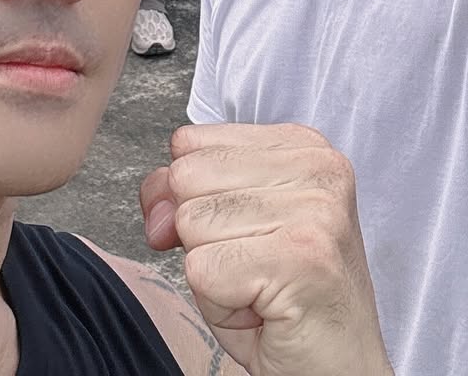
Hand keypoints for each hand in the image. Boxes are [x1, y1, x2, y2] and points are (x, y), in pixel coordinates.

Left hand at [140, 124, 391, 375]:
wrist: (337, 374)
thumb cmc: (281, 301)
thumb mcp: (223, 226)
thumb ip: (179, 194)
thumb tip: (158, 213)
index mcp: (301, 146)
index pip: (187, 142)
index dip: (188, 196)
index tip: (238, 234)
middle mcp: (317, 168)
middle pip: (184, 176)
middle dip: (198, 234)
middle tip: (252, 268)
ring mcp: (315, 211)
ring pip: (190, 222)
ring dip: (211, 271)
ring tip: (260, 287)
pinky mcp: (302, 258)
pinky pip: (201, 269)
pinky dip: (218, 302)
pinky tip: (264, 310)